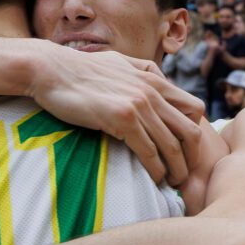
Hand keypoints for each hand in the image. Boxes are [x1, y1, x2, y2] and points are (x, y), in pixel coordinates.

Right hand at [30, 46, 203, 185]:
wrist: (50, 69)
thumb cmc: (78, 69)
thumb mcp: (119, 61)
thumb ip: (143, 70)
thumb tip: (157, 77)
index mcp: (154, 78)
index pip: (194, 108)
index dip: (194, 132)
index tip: (184, 149)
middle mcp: (152, 91)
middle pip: (191, 131)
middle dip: (192, 158)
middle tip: (184, 174)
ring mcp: (139, 104)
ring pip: (173, 146)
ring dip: (176, 170)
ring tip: (171, 183)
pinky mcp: (122, 118)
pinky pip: (149, 152)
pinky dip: (156, 170)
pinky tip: (153, 179)